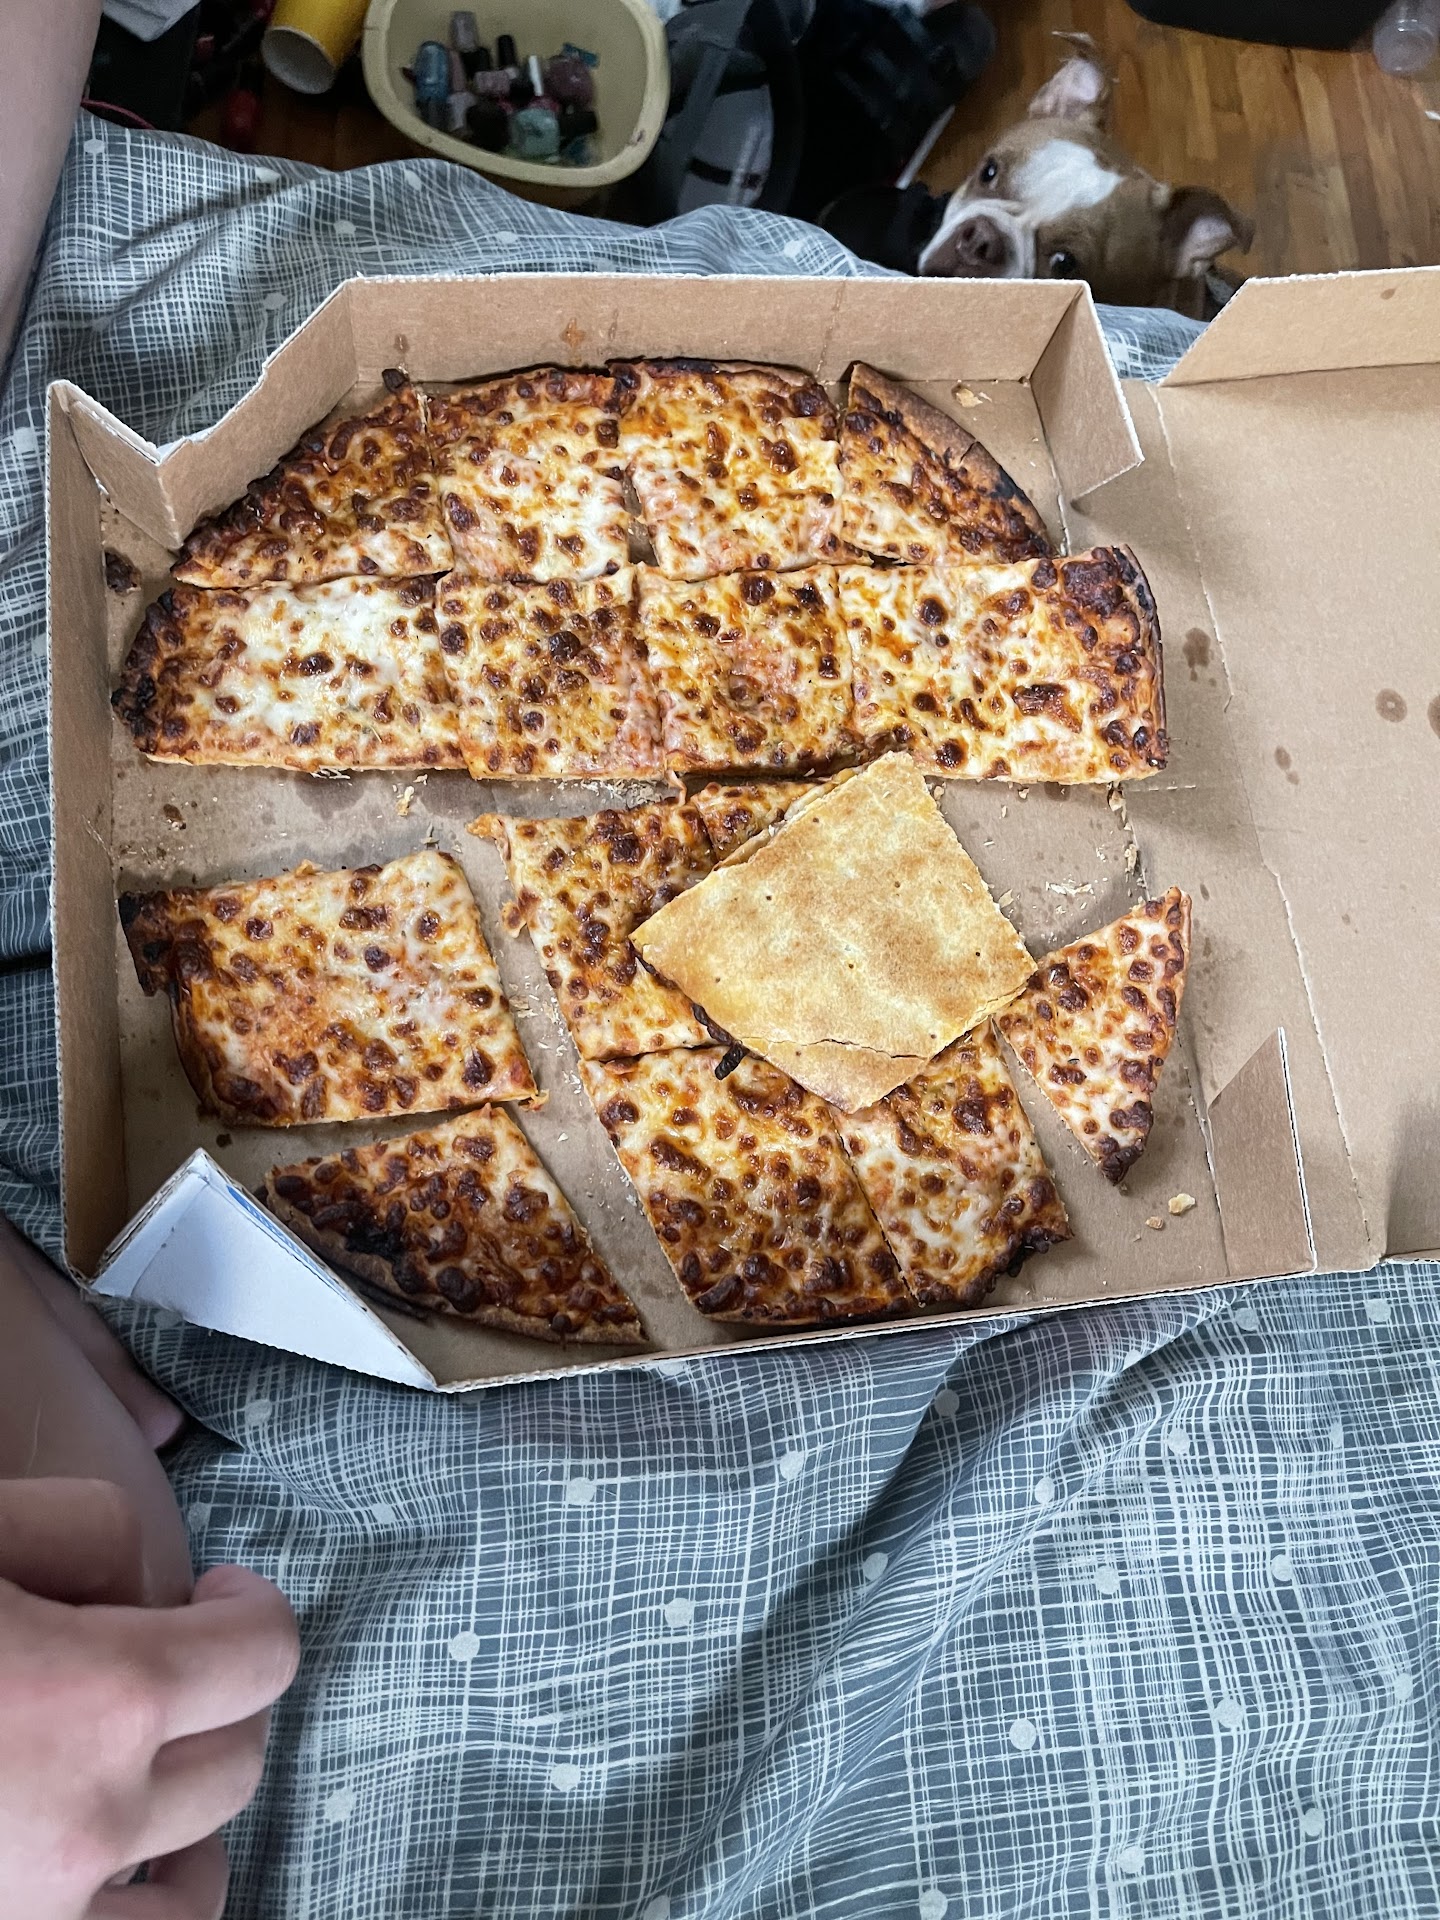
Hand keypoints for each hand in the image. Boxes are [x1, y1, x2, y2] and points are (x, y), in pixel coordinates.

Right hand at [0, 1478, 299, 1919]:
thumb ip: (90, 1528)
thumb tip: (148, 1571)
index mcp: (98, 1700)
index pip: (265, 1653)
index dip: (247, 1610)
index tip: (212, 1597)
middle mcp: (90, 1826)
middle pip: (236, 1763)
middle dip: (215, 1703)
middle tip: (154, 1669)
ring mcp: (48, 1914)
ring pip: (195, 1886)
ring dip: (187, 1819)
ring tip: (143, 1776)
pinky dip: (140, 1907)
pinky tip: (104, 1863)